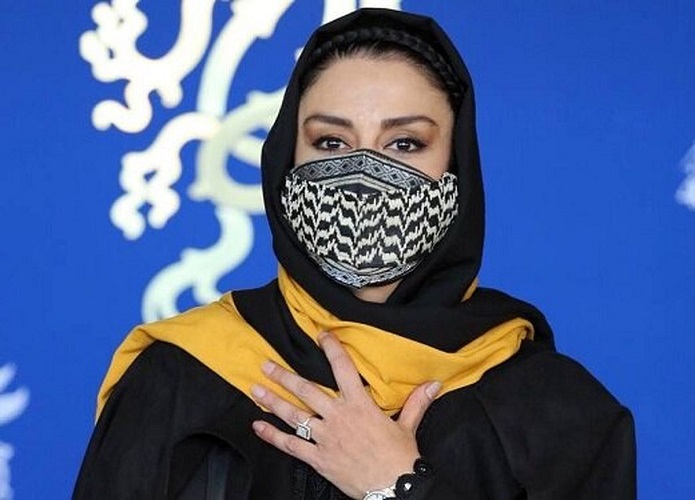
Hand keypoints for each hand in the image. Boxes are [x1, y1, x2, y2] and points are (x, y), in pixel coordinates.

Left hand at [251, 331, 440, 498]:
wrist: (393, 488)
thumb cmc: (400, 457)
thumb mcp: (407, 426)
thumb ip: (416, 402)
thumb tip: (434, 384)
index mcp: (359, 405)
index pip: (343, 369)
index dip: (331, 349)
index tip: (321, 335)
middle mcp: (338, 417)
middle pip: (306, 391)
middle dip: (284, 376)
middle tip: (266, 364)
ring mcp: (325, 438)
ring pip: (293, 415)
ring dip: (272, 401)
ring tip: (255, 389)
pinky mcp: (318, 458)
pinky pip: (291, 445)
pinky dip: (272, 436)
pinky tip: (258, 427)